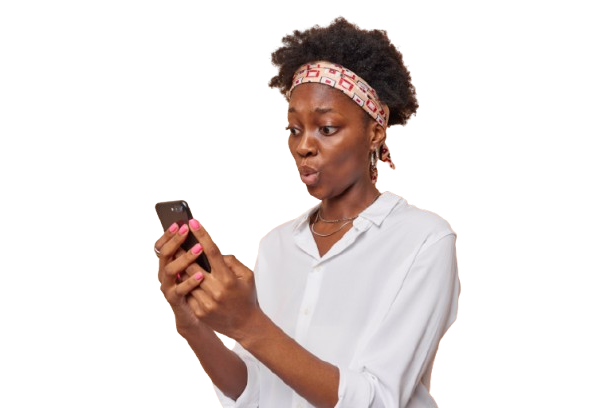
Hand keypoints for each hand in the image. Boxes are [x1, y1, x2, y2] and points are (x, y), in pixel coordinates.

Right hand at [154, 222, 211, 333]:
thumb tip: (202, 238)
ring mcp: (168, 287)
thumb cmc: (199, 287)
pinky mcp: (175, 300)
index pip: (162, 245)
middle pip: (164, 254)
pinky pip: (179, 290)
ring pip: (170, 270)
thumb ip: (197, 254)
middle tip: (186, 230)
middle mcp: (164, 273)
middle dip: (175, 240)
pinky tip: (200, 276)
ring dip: (184, 258)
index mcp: (169, 263)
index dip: (168, 234)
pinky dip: (189, 282)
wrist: (198, 315)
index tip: (179, 222)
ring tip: (199, 249)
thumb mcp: (199, 267)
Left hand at [187, 218, 260, 340]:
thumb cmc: (247, 296)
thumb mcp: (247, 276)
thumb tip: (218, 252)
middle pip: (193, 265)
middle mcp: (216, 290)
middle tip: (175, 237)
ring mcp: (206, 302)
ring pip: (187, 279)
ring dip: (180, 266)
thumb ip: (232, 261)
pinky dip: (183, 284)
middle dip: (183, 250)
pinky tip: (179, 276)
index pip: (212, 252)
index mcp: (228, 278)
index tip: (193, 222)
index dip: (201, 235)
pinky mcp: (199, 312)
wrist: (245, 325)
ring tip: (173, 254)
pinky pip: (186, 293)